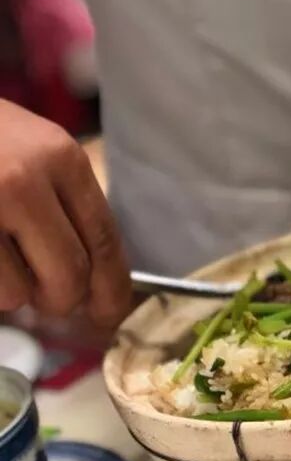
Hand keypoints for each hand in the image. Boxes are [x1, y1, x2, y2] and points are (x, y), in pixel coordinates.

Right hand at [0, 100, 130, 324]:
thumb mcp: (28, 149)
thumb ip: (61, 201)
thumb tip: (91, 274)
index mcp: (59, 157)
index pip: (104, 237)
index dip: (111, 286)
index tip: (109, 311)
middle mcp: (26, 179)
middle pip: (70, 276)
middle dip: (60, 301)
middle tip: (45, 298)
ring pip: (18, 293)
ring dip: (8, 292)